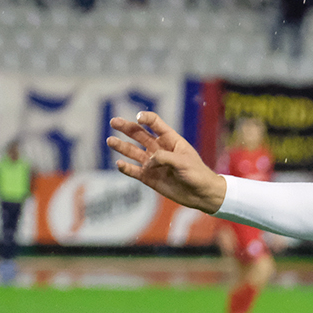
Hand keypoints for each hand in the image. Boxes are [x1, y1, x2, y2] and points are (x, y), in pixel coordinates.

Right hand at [107, 111, 226, 213]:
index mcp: (170, 140)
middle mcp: (159, 149)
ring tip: (110, 141)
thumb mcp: (182, 162)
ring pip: (133, 152)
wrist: (201, 194)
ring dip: (122, 146)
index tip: (138, 118)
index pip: (155, 124)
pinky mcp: (149, 178)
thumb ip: (163, 157)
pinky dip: (126, 168)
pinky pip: (134, 171)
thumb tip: (147, 162)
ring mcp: (153, 164)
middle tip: (113, 122)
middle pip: (139, 135)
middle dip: (126, 128)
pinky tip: (119, 164)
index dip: (146, 118)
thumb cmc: (197, 174)